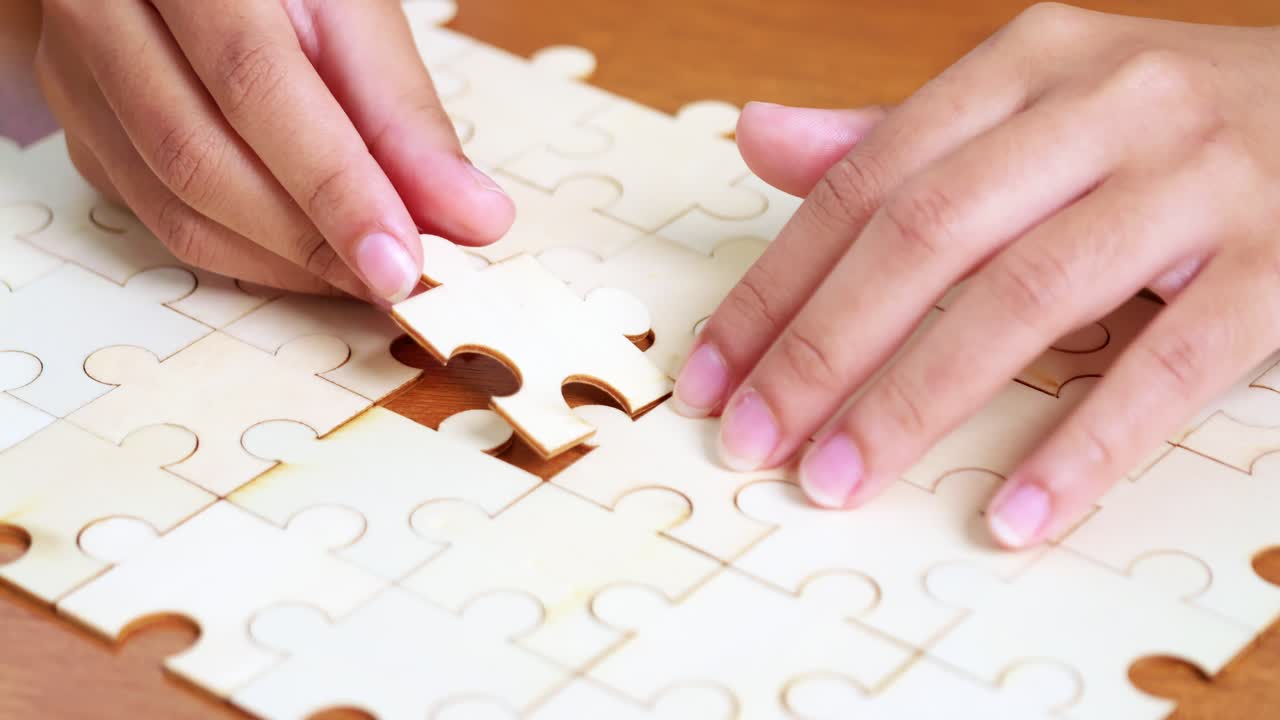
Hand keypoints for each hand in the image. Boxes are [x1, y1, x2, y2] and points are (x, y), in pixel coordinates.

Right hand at [35, 0, 514, 302]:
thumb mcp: (350, 9)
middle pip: (198, 157)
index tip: (405, 260)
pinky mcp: (84, 134)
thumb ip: (400, 112)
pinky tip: (314, 257)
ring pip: (173, 206)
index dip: (334, 186)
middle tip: (400, 278)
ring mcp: (75, 80)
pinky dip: (250, 254)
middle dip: (313, 239)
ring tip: (369, 272)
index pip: (252, 83)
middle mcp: (98, 12)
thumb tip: (471, 217)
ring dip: (286, 260)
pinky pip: (162, 220)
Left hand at [674, 3, 1279, 546]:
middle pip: (926, 235)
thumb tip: (759, 139)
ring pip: (1026, 297)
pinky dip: (1085, 447)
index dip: (776, 287)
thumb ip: (898, 138)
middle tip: (754, 442)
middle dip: (822, 350)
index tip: (712, 375)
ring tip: (840, 480)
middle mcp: (1104, 106)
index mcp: (1025, 67)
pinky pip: (1169, 366)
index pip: (864, 184)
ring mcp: (1196, 179)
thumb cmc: (1164, 126)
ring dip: (916, 402)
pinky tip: (1016, 513)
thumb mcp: (1031, 106)